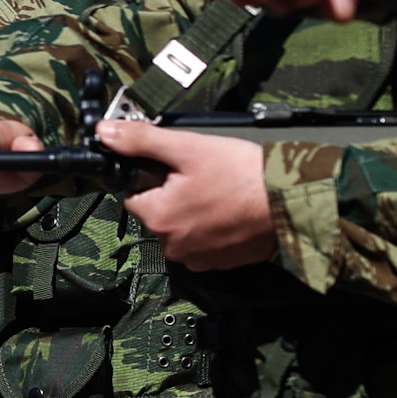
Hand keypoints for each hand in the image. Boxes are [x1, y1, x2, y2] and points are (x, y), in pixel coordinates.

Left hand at [101, 120, 276, 268]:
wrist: (293, 203)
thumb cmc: (243, 174)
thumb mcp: (188, 148)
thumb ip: (142, 140)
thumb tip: (104, 133)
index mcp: (158, 218)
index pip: (134, 195)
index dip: (152, 177)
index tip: (177, 167)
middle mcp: (172, 246)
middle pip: (158, 212)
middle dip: (174, 195)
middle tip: (204, 176)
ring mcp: (198, 259)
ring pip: (181, 228)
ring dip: (194, 212)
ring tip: (222, 192)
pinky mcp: (221, 264)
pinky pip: (204, 243)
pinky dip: (213, 228)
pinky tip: (231, 210)